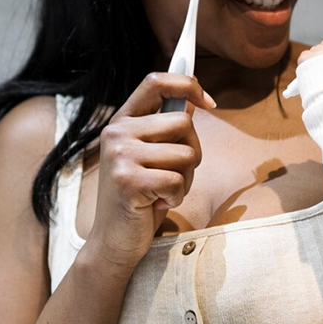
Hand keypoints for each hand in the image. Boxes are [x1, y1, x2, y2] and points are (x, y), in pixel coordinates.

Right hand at [89, 72, 214, 269]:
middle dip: (192, 151)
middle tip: (173, 175)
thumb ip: (167, 129)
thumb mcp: (153, 157)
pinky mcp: (127, 181)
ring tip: (161, 192)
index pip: (156, 81)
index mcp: (122, 121)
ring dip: (185, 179)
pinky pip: (178, 181)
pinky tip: (155, 204)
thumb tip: (193, 100)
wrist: (113, 242)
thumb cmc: (140, 198)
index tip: (209, 102)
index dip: (188, 85)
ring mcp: (119, 155)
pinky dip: (176, 197)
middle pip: (183, 123)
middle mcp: (116, 132)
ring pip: (185, 154)